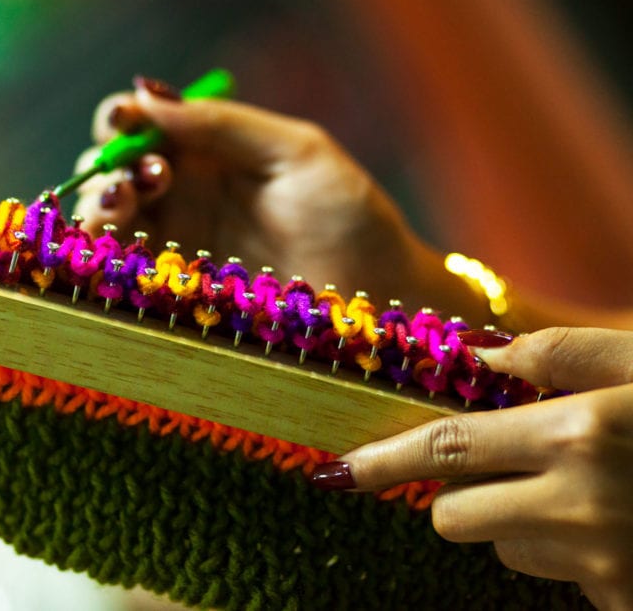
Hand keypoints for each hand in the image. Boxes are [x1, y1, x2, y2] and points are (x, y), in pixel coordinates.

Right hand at [73, 77, 478, 313]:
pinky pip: (120, 265)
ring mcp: (174, 242)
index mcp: (208, 150)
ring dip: (99, 202)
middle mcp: (181, 193)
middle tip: (147, 176)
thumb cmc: (349, 216)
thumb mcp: (295, 151)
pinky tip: (115, 241)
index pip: (143, 123)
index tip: (124, 119)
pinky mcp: (173, 289)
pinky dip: (102, 250)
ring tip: (125, 200)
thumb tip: (147, 95)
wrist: (380, 295)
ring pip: (106, 215)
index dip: (121, 116)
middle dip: (110, 163)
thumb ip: (222, 123)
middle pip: (112, 167)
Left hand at [312, 327, 632, 609]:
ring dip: (524, 522)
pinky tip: (620, 524)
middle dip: (464, 489)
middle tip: (521, 461)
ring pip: (506, 549)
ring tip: (592, 490)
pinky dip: (574, 552)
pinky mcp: (622, 602)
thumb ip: (560, 353)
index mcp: (578, 434)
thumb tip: (479, 353)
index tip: (335, 471)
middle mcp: (578, 504)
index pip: (446, 449)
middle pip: (453, 514)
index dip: (383, 460)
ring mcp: (601, 563)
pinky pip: (560, 577)